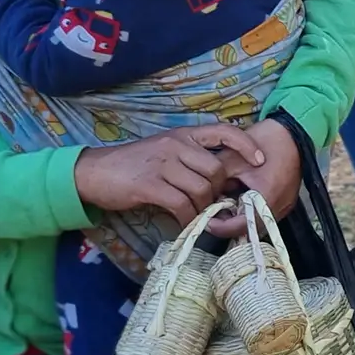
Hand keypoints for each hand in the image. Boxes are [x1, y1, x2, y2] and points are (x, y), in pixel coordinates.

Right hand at [73, 124, 265, 224]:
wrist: (94, 172)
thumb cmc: (132, 164)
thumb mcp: (164, 152)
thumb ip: (188, 160)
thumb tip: (215, 181)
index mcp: (182, 135)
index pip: (223, 131)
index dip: (245, 144)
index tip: (260, 160)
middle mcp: (176, 145)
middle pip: (217, 169)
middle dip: (219, 191)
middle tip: (211, 205)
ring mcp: (163, 163)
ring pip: (202, 189)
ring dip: (203, 208)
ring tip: (196, 216)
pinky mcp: (150, 184)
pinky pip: (181, 204)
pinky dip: (187, 218)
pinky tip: (182, 223)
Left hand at [207, 118, 303, 236]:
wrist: (292, 131)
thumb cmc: (262, 142)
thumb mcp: (232, 159)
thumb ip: (216, 181)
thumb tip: (204, 197)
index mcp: (266, 199)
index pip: (240, 227)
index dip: (219, 227)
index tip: (205, 219)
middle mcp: (279, 208)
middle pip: (250, 229)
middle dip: (229, 224)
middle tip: (213, 214)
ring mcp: (286, 207)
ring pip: (258, 223)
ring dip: (241, 218)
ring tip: (225, 205)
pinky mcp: (287, 202)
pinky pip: (266, 214)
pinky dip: (252, 211)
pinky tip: (241, 198)